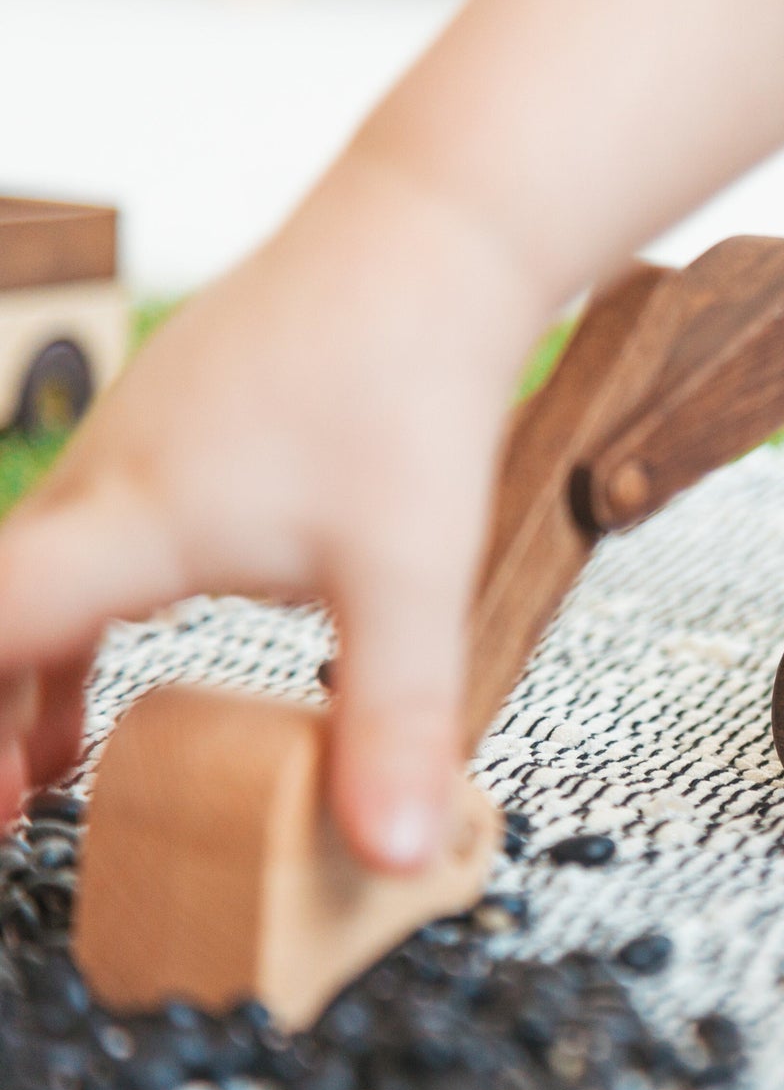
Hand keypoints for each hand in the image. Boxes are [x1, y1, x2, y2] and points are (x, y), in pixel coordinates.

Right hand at [0, 152, 546, 870]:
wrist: (435, 236)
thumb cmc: (411, 388)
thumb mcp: (410, 574)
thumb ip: (394, 717)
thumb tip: (397, 853)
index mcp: (131, 522)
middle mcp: (110, 469)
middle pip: (4, 602)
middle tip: (19, 798)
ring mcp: (145, 427)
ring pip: (54, 557)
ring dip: (44, 655)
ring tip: (61, 744)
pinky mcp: (191, 404)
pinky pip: (111, 514)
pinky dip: (105, 589)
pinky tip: (164, 608)